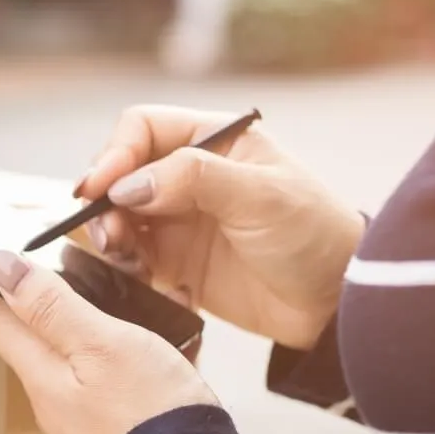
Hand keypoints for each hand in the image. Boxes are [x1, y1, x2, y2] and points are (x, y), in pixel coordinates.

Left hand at [0, 251, 217, 433]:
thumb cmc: (150, 418)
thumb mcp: (102, 344)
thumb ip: (51, 307)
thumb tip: (2, 269)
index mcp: (42, 377)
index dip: (4, 288)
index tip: (15, 265)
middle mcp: (57, 404)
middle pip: (43, 342)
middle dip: (59, 307)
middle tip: (86, 276)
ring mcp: (89, 423)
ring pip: (87, 363)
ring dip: (106, 334)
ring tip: (141, 310)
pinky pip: (121, 388)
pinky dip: (139, 364)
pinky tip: (170, 353)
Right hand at [75, 106, 364, 349]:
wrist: (334, 304)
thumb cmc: (313, 236)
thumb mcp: (261, 196)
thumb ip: (193, 179)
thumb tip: (127, 186)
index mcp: (213, 141)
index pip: (142, 129)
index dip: (115, 154)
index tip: (99, 188)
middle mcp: (186, 175)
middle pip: (119, 174)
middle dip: (103, 201)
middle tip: (108, 233)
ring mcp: (176, 219)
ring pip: (115, 216)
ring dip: (107, 234)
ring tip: (123, 257)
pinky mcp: (171, 261)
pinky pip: (126, 257)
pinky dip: (121, 266)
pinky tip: (138, 277)